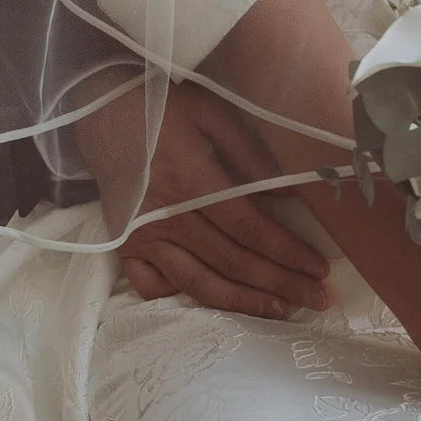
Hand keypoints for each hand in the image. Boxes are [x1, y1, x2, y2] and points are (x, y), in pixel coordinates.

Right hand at [85, 76, 330, 318]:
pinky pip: (154, 287)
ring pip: (199, 284)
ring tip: (280, 310)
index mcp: (192, 182)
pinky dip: (184, 299)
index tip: (319, 269)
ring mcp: (142, 238)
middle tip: (317, 299)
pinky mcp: (125, 246)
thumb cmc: (165, 109)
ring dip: (243, 302)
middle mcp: (167, 218)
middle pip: (232, 263)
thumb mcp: (215, 116)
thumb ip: (254, 157)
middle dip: (280, 284)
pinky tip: (216, 301)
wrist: (101, 110)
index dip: (287, 253)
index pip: (250, 230)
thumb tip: (293, 197)